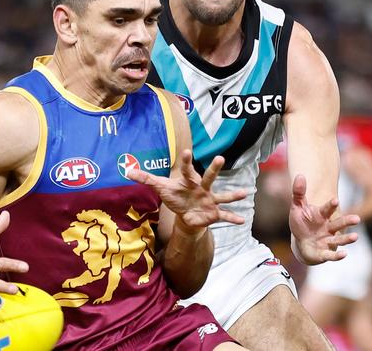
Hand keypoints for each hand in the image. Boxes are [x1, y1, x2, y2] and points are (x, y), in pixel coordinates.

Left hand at [127, 149, 246, 229]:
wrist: (185, 213)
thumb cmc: (174, 196)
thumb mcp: (160, 187)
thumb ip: (146, 178)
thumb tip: (127, 170)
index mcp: (188, 180)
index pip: (186, 169)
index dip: (186, 160)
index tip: (186, 151)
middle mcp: (202, 188)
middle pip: (208, 177)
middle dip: (214, 168)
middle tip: (220, 157)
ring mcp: (210, 199)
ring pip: (222, 195)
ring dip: (232, 194)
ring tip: (244, 193)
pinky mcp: (213, 213)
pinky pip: (224, 215)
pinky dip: (232, 218)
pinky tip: (242, 220)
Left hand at [289, 174, 359, 264]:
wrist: (302, 242)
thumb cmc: (301, 223)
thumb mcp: (297, 207)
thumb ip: (299, 192)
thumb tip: (300, 175)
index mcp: (321, 215)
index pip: (327, 209)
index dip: (330, 205)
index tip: (335, 200)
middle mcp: (327, 228)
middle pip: (338, 224)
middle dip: (347, 221)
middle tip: (358, 218)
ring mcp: (327, 240)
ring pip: (338, 239)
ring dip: (347, 239)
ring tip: (356, 237)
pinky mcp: (323, 253)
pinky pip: (331, 254)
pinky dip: (337, 255)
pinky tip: (344, 255)